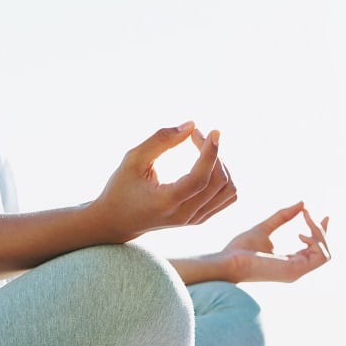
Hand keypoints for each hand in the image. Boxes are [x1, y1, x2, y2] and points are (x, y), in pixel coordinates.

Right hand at [89, 122, 236, 241]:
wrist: (117, 221)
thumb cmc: (122, 187)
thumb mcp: (133, 159)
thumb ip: (160, 140)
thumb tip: (191, 124)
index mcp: (166, 202)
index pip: (200, 179)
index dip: (210, 153)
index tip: (213, 131)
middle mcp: (184, 214)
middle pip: (218, 182)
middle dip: (213, 154)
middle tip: (196, 135)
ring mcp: (194, 220)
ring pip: (228, 191)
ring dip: (222, 166)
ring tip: (203, 150)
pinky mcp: (200, 219)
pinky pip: (226, 198)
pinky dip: (224, 178)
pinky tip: (207, 166)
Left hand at [223, 202, 330, 282]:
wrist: (229, 260)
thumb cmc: (241, 248)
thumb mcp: (265, 227)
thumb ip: (283, 217)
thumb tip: (302, 203)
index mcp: (290, 261)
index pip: (315, 250)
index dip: (323, 232)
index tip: (325, 215)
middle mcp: (296, 268)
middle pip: (324, 251)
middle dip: (321, 230)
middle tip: (308, 214)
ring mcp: (297, 271)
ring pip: (325, 253)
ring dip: (320, 233)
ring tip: (306, 220)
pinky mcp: (295, 270)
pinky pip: (320, 256)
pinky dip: (316, 241)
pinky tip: (302, 232)